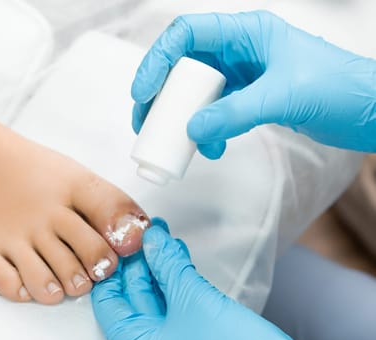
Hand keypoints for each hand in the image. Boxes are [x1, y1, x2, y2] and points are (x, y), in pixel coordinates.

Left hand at [91, 218, 300, 339]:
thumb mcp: (194, 300)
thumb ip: (169, 266)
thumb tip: (152, 240)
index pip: (110, 304)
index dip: (113, 270)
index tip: (116, 242)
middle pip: (133, 297)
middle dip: (139, 260)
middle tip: (142, 233)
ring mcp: (174, 339)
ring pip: (156, 296)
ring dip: (159, 264)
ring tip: (161, 237)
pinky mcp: (195, 333)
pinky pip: (177, 301)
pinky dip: (177, 277)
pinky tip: (178, 256)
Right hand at [131, 10, 375, 158]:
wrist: (369, 112)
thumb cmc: (339, 88)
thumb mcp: (283, 96)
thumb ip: (235, 113)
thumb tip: (192, 130)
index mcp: (246, 33)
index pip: (187, 34)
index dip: (158, 59)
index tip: (143, 92)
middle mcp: (239, 51)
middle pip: (184, 66)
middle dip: (162, 95)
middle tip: (147, 122)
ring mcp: (242, 76)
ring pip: (196, 93)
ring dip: (181, 117)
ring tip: (174, 143)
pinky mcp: (247, 100)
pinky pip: (214, 113)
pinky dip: (206, 132)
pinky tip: (212, 150)